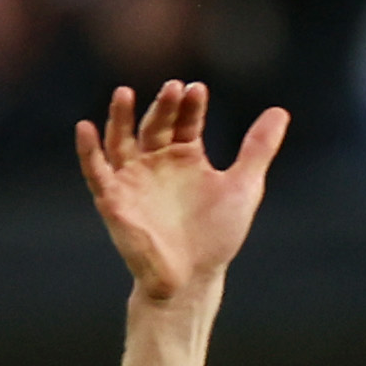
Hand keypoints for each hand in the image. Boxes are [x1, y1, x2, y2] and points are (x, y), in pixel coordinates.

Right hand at [76, 82, 287, 302]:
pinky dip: (88, 150)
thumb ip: (258, 149)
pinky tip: (85, 127)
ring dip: (120, 117)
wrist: (193, 277)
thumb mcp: (243, 186)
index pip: (185, 121)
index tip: (197, 88)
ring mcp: (132, 178)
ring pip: (120, 139)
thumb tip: (280, 111)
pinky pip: (95, 170)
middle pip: (156, 125)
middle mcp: (156, 162)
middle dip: (164, 107)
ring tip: (124, 93)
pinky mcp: (113, 198)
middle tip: (173, 88)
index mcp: (185, 157)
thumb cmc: (217, 234)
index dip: (190, 105)